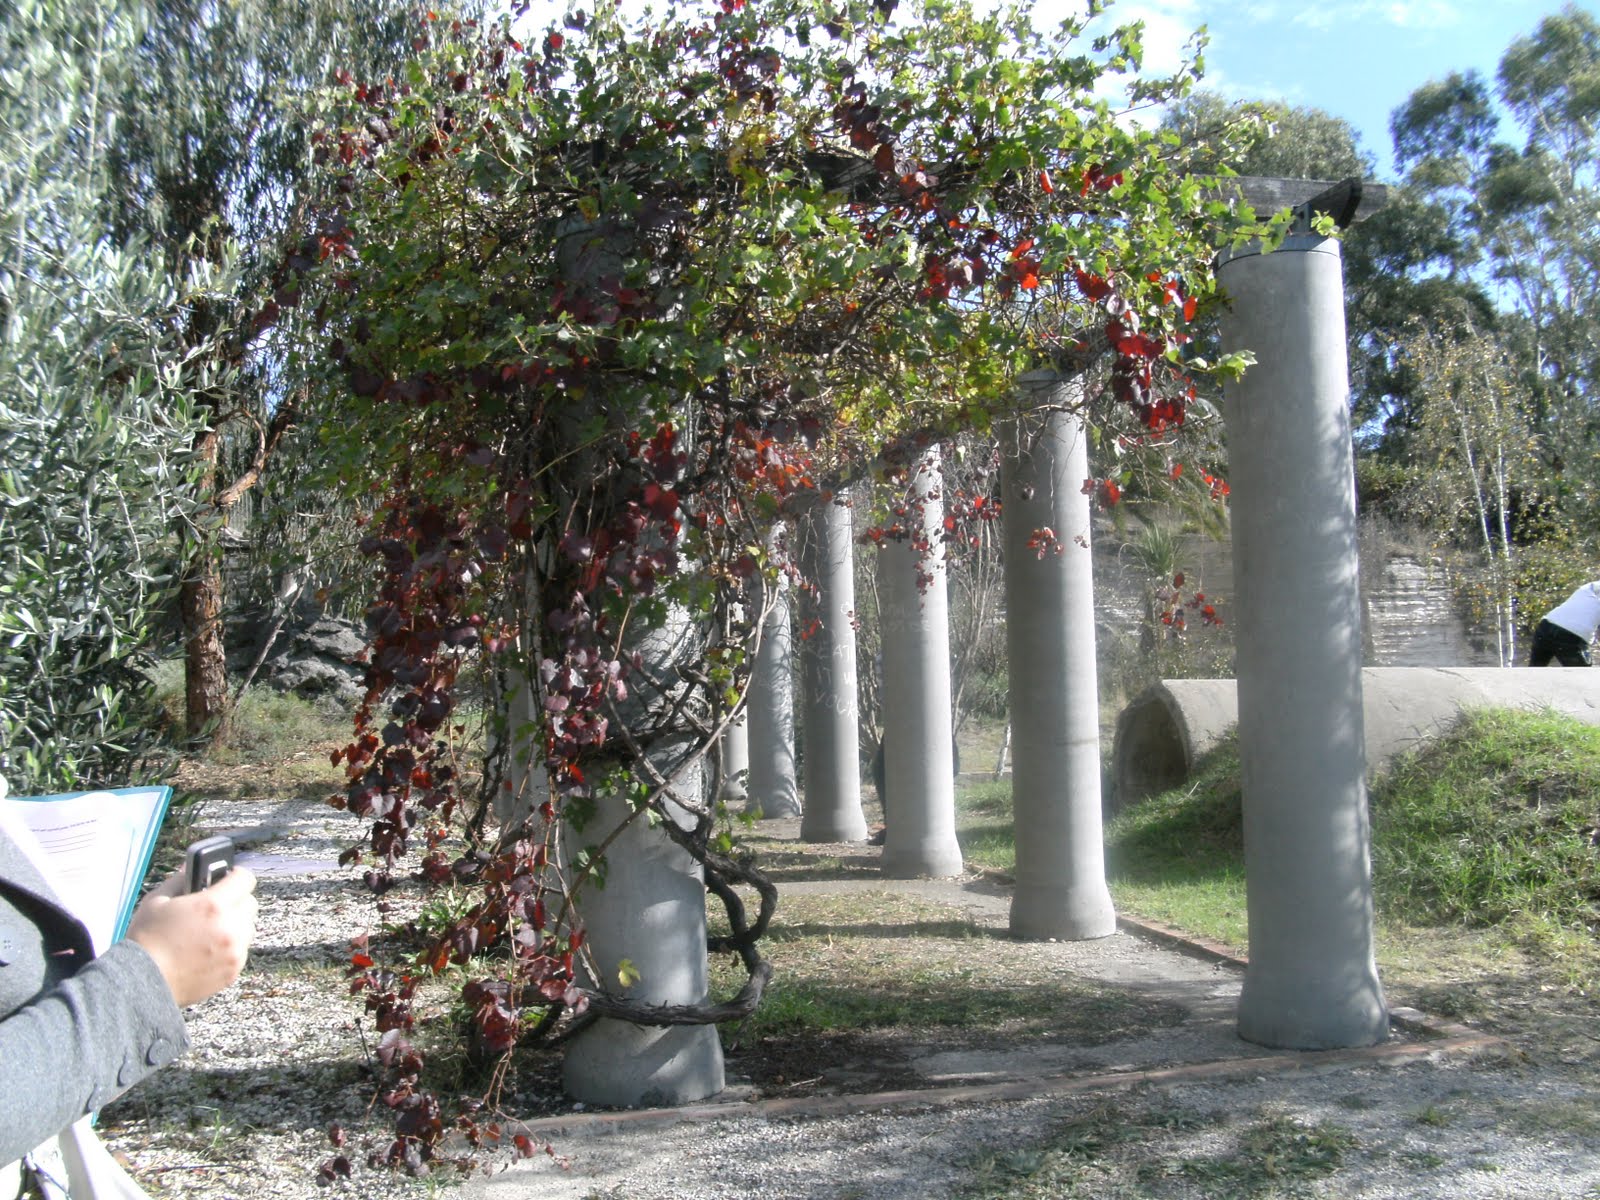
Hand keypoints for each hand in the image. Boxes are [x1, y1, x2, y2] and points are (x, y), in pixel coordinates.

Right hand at [126, 866, 257, 1006]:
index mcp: (213, 905)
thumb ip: (180, 880)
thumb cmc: (147, 941)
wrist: (142, 982)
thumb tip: (192, 868)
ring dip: (235, 924)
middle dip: (235, 901)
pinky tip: (207, 949)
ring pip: (248, 927)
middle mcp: (230, 927)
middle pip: (250, 903)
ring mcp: (234, 951)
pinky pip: (241, 950)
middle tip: (215, 907)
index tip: (227, 879)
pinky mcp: (233, 970)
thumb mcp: (157, 900)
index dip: (235, 876)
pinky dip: (230, 947)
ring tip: (209, 930)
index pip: (245, 878)